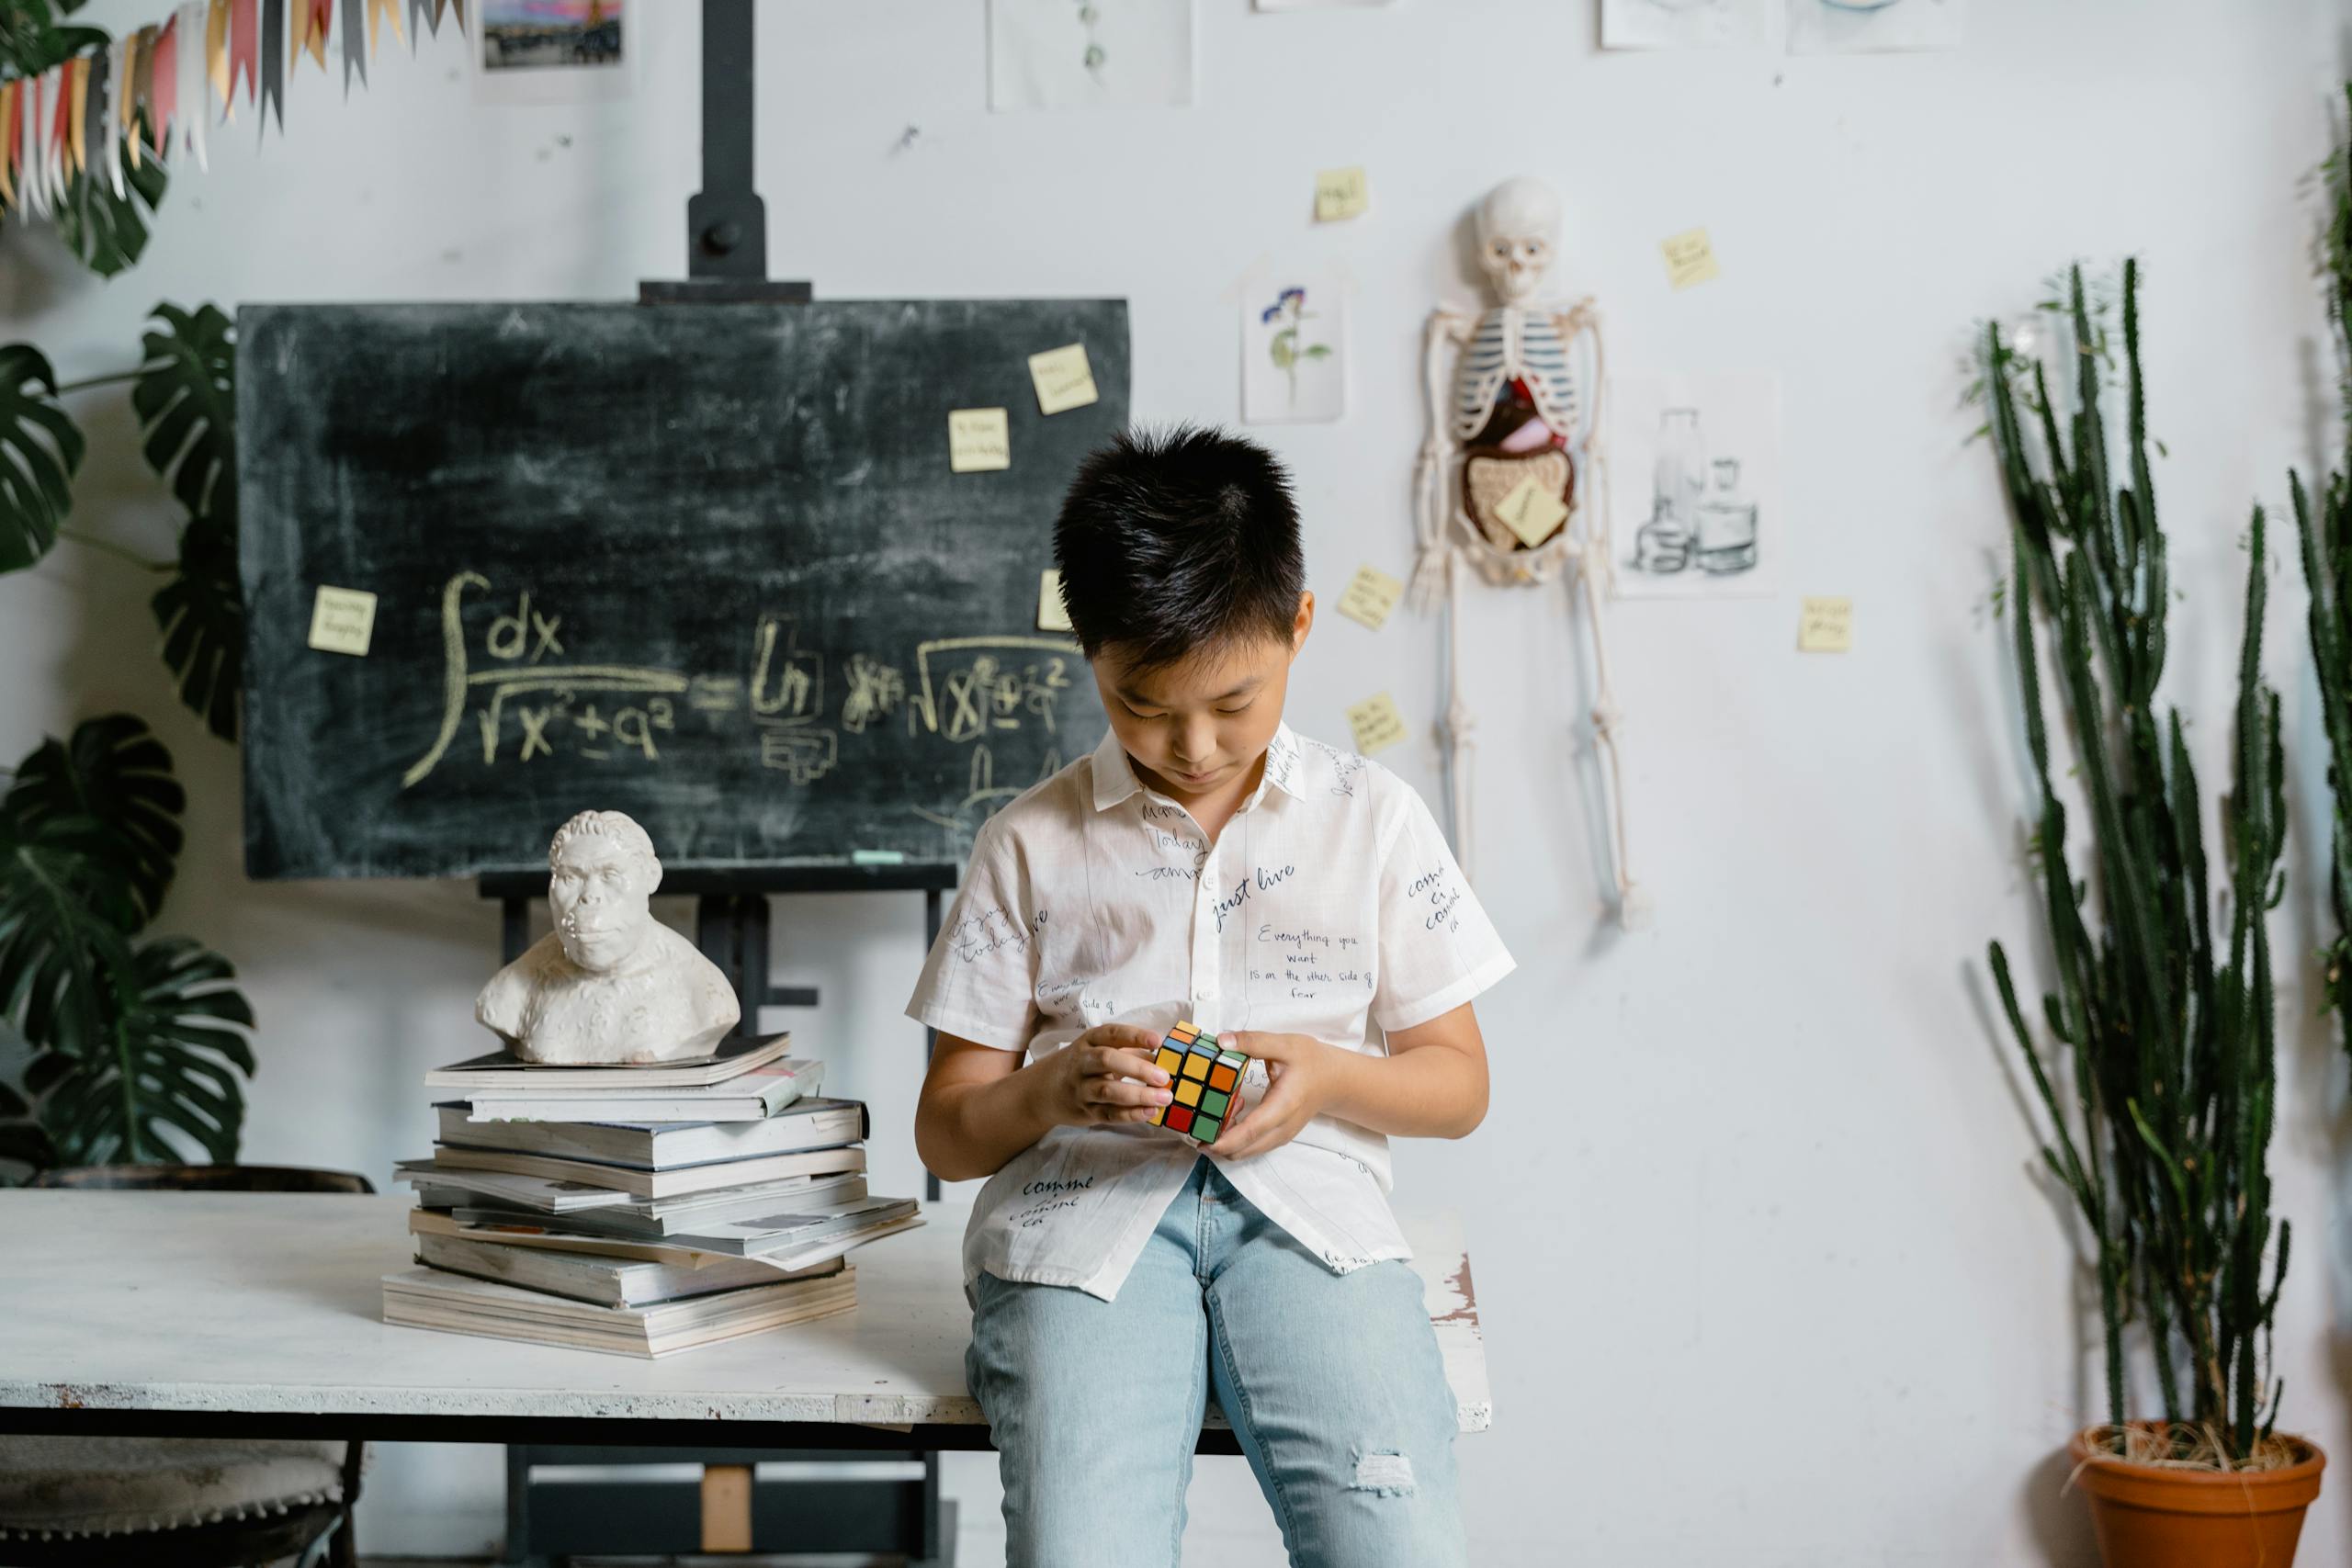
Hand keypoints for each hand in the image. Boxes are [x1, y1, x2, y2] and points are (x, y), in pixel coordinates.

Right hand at [1033, 1023, 1173, 1129]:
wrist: (1044, 1091)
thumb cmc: (1084, 1066)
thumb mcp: (1101, 1051)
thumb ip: (1131, 1052)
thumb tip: (1164, 1058)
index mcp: (1089, 1041)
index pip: (1111, 1033)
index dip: (1135, 1035)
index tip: (1158, 1041)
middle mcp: (1082, 1062)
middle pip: (1107, 1060)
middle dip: (1138, 1068)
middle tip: (1163, 1077)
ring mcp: (1081, 1088)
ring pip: (1108, 1091)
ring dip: (1139, 1095)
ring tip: (1164, 1098)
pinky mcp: (1085, 1111)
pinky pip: (1108, 1114)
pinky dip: (1130, 1114)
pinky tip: (1150, 1112)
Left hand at [1206, 1030, 1337, 1160]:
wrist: (1335, 1080)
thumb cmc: (1312, 1062)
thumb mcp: (1285, 1044)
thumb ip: (1253, 1042)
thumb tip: (1222, 1041)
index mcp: (1283, 1106)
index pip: (1251, 1131)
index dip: (1224, 1139)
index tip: (1200, 1140)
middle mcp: (1281, 1129)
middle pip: (1243, 1150)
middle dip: (1214, 1144)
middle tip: (1193, 1124)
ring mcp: (1280, 1137)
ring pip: (1245, 1152)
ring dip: (1224, 1141)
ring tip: (1213, 1114)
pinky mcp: (1277, 1138)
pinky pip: (1251, 1147)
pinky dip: (1235, 1138)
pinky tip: (1231, 1113)